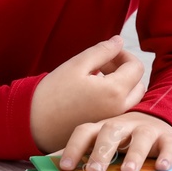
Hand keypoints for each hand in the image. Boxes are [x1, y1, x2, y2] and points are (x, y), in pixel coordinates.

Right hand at [29, 35, 147, 152]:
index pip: (137, 67)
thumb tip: (120, 41)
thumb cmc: (53, 92)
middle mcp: (120, 110)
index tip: (107, 54)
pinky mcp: (105, 129)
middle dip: (125, 70)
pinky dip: (115, 99)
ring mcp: (114, 122)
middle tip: (102, 65)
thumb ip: (103, 51)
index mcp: (115, 92)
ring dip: (121, 85)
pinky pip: (121, 111)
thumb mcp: (77, 64)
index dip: (124, 55)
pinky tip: (93, 94)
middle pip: (138, 84)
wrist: (33, 123)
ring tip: (96, 78)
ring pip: (131, 98)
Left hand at [59, 111, 171, 170]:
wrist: (158, 121)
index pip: (85, 132)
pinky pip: (168, 145)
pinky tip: (162, 168)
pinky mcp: (167, 136)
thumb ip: (82, 152)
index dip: (74, 147)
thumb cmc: (123, 138)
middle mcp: (123, 125)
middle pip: (110, 132)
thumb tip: (49, 167)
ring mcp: (146, 129)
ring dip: (134, 153)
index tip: (65, 167)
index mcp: (102, 128)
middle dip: (102, 151)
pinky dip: (166, 155)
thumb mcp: (102, 142)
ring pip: (140, 137)